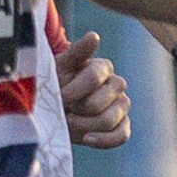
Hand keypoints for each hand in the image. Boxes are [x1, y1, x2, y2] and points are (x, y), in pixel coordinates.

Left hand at [55, 21, 130, 148]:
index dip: (72, 91)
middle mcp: (117, 84)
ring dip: (83, 126)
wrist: (54, 106)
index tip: (58, 96)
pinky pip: (122, 136)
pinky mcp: (122, 125)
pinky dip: (104, 140)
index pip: (93, 78)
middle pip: (97, 103)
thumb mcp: (59, 66)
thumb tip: (94, 36)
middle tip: (62, 110)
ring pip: (108, 121)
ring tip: (69, 122)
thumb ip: (77, 52)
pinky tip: (87, 138)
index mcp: (103, 67)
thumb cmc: (55, 82)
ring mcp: (121, 105)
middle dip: (75, 110)